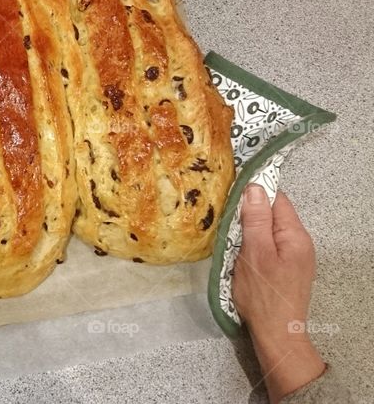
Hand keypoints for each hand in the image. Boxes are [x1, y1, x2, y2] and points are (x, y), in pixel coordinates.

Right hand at [233, 184, 324, 402]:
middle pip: (272, 213)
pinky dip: (251, 242)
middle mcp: (298, 242)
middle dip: (248, 210)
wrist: (275, 333)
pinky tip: (236, 248)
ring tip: (225, 229)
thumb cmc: (263, 295)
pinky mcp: (283, 267)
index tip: (229, 190)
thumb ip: (256, 221)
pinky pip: (266, 244)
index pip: (277, 199)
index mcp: (295, 235)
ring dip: (247, 227)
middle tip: (221, 212)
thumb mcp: (255, 254)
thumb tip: (254, 188)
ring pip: (267, 229)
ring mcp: (292, 256)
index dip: (254, 191)